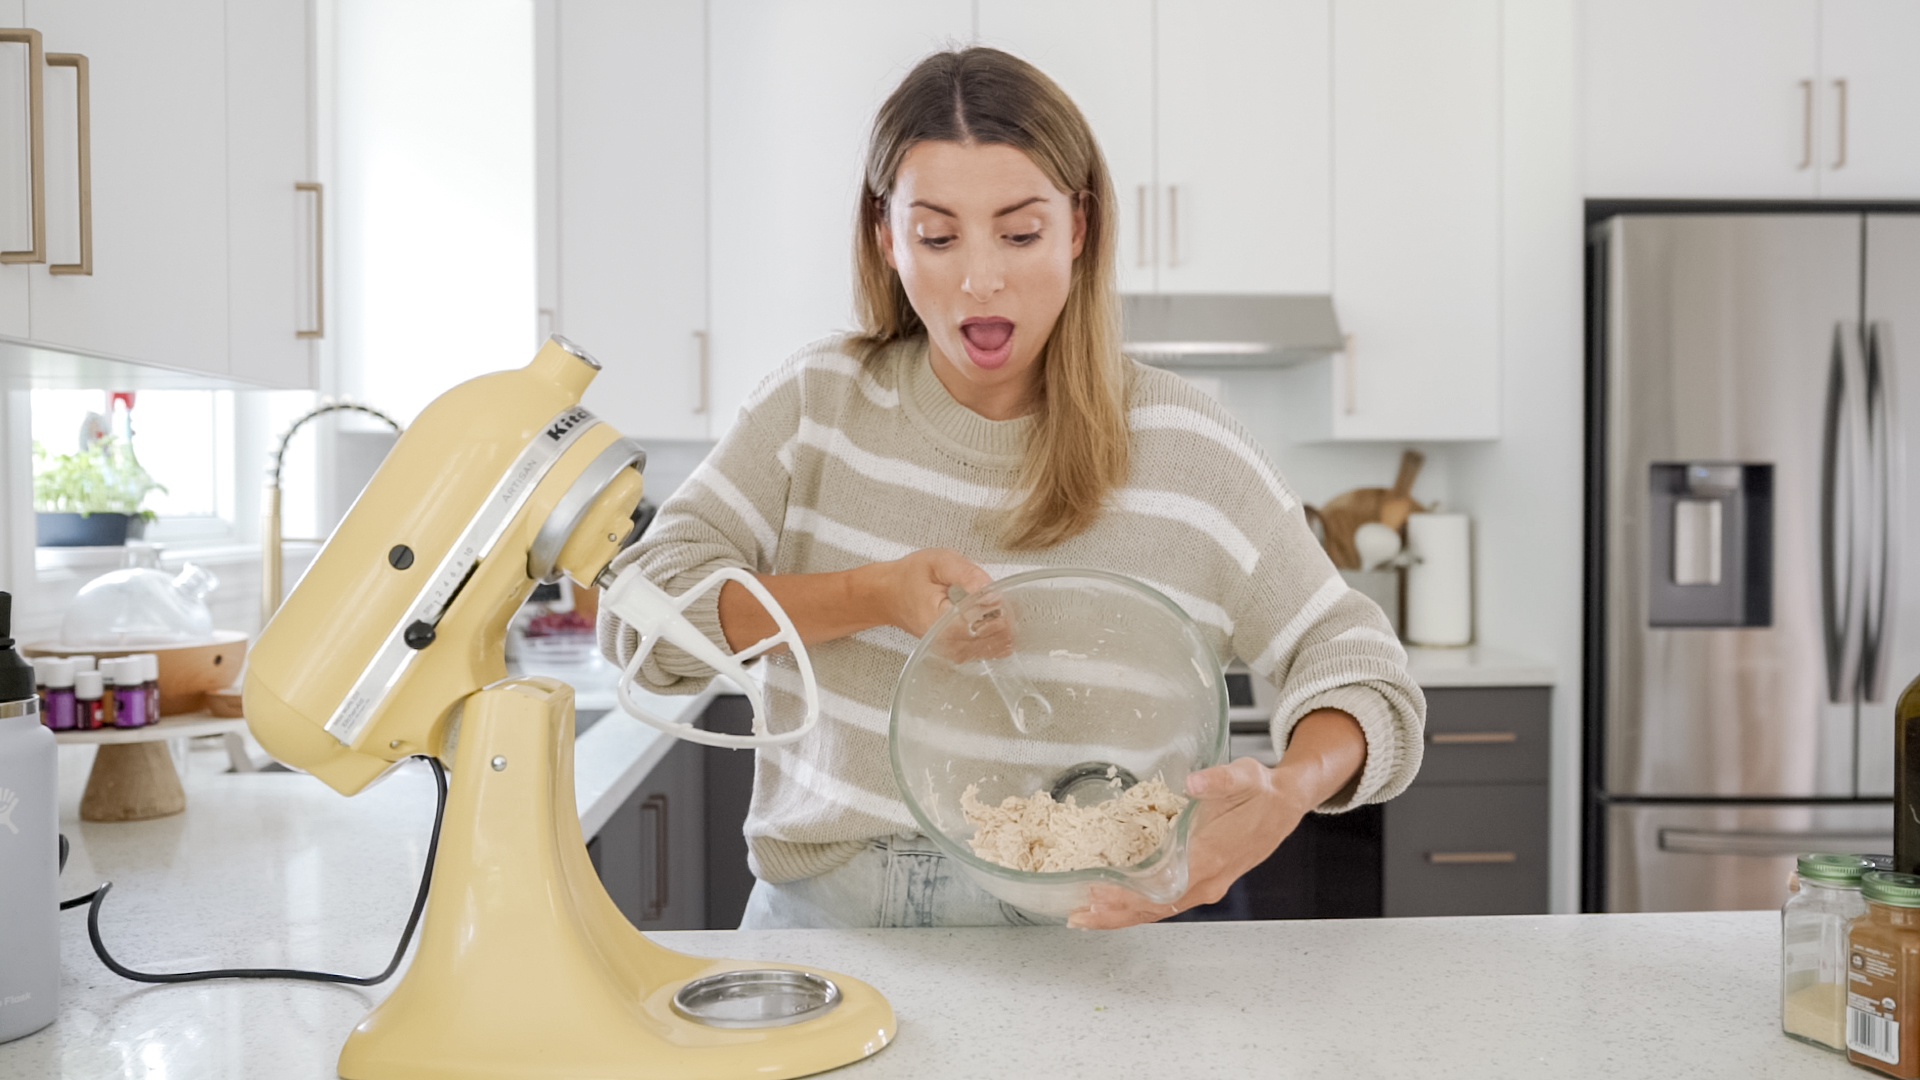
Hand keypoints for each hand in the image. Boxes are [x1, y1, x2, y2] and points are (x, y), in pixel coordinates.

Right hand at [716, 549, 990, 651]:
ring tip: (994, 604)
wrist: (884, 595)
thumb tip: (994, 591)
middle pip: (996, 640)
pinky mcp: (955, 653)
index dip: (1003, 609)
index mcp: (943, 625)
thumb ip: (968, 574)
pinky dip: (996, 635)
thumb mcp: (938, 562)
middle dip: (1006, 617)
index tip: (1000, 592)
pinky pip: (987, 651)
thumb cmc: (909, 577)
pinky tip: (992, 616)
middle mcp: (948, 646)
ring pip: (994, 648)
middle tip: (1000, 596)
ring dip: (1003, 626)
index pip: (989, 626)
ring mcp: (952, 653)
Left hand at [1069, 757, 1310, 928]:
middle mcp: (1209, 879)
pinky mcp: (1204, 881)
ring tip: (1086, 916)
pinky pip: (1167, 902)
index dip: (1129, 894)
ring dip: (1123, 915)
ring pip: (1160, 910)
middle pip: (1157, 908)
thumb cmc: (1263, 791)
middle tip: (1078, 916)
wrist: (1287, 805)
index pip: (1164, 886)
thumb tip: (1192, 782)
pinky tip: (1116, 904)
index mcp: (1213, 856)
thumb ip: (1218, 779)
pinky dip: (1139, 907)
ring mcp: (1207, 884)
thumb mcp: (1245, 775)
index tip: (1098, 894)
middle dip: (1116, 914)